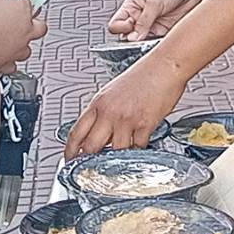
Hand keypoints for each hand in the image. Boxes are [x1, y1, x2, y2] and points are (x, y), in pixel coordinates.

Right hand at [0, 0, 46, 69]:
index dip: (23, 1)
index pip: (29, 2)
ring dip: (22, 46)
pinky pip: (12, 66)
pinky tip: (3, 60)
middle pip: (41, 28)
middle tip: (26, 23)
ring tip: (13, 42)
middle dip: (35, 25)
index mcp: (23, 11)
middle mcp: (25, 30)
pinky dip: (8, 64)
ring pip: (28, 49)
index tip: (18, 0)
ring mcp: (18, 47)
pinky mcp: (7, 62)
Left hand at [64, 52, 187, 158]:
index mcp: (98, 103)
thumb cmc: (144, 75)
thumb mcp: (113, 91)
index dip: (70, 150)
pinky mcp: (144, 124)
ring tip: (122, 155)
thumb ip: (104, 112)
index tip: (70, 159)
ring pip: (115, 151)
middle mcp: (109, 112)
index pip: (76, 132)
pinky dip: (139, 150)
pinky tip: (139, 145)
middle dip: (91, 160)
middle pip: (91, 147)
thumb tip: (100, 132)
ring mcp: (126, 120)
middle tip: (93, 167)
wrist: (164, 66)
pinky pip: (138, 147)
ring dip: (119, 157)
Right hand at [108, 0, 206, 40]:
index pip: (116, 25)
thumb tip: (133, 38)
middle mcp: (139, 20)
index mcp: (131, 8)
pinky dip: (158, 46)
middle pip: (127, 38)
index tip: (130, 26)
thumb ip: (144, 22)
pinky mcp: (163, 33)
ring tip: (156, 38)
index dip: (121, 28)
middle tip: (144, 37)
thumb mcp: (155, 3)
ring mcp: (151, 28)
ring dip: (146, 45)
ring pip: (141, 44)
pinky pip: (156, 45)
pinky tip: (164, 41)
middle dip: (133, 41)